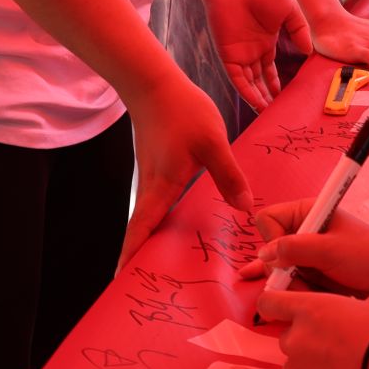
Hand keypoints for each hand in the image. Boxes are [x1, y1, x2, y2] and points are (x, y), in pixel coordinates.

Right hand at [117, 74, 252, 270]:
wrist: (153, 82)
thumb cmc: (182, 110)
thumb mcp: (213, 142)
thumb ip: (229, 176)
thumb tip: (244, 208)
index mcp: (163, 186)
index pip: (142, 230)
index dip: (132, 256)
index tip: (124, 281)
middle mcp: (151, 187)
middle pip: (141, 231)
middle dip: (141, 258)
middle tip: (147, 285)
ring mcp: (150, 176)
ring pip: (148, 217)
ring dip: (150, 241)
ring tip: (162, 265)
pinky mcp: (154, 167)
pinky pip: (155, 203)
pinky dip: (158, 221)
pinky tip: (174, 225)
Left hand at [199, 0, 309, 111]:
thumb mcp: (290, 10)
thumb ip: (300, 31)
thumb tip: (308, 52)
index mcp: (266, 41)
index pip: (272, 69)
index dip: (279, 84)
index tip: (289, 97)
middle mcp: (253, 51)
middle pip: (261, 81)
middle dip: (270, 97)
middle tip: (281, 113)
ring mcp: (241, 54)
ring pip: (251, 84)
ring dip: (260, 100)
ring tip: (272, 116)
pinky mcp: (229, 56)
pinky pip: (239, 80)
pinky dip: (248, 93)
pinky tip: (258, 105)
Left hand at [230, 289, 368, 368]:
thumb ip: (359, 302)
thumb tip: (363, 307)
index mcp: (309, 309)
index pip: (273, 302)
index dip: (279, 304)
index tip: (282, 307)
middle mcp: (295, 338)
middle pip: (288, 336)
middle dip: (308, 338)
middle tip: (339, 346)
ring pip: (292, 362)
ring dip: (309, 362)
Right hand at [235, 198, 368, 293]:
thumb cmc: (367, 255)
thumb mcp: (331, 250)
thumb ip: (295, 249)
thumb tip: (264, 255)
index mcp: (306, 212)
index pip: (267, 220)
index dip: (272, 239)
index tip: (289, 255)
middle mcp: (301, 230)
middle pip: (269, 247)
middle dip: (278, 267)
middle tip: (297, 280)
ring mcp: (304, 253)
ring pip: (277, 268)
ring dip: (287, 283)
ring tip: (309, 291)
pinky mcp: (309, 271)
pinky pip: (286, 279)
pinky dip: (283, 287)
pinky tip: (267, 295)